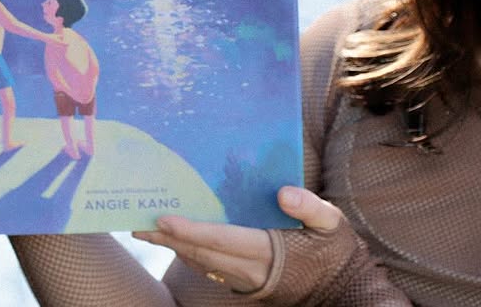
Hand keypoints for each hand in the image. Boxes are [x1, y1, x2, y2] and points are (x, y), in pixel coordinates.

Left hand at [133, 185, 342, 292]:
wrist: (341, 288)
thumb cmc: (336, 252)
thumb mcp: (332, 224)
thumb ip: (310, 208)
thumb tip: (283, 192)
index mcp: (269, 252)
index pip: (222, 240)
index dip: (191, 231)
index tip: (164, 220)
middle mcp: (251, 270)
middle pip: (202, 255)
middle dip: (169, 240)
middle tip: (139, 224)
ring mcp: (246, 281)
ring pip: (202, 264)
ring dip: (174, 249)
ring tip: (148, 232)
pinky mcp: (246, 285)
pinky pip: (210, 271)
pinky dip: (190, 257)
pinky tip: (177, 245)